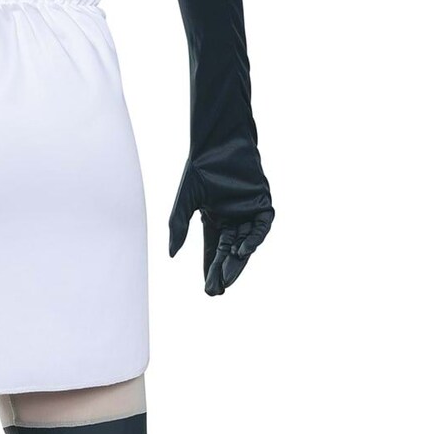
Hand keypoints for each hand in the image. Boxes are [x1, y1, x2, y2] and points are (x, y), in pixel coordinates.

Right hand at [168, 166, 273, 296]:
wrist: (217, 143)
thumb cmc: (199, 168)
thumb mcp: (185, 202)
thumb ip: (179, 227)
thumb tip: (171, 255)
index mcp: (215, 219)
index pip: (214, 251)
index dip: (210, 269)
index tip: (208, 288)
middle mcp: (233, 219)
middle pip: (230, 252)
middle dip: (224, 271)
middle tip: (218, 290)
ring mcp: (248, 211)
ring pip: (245, 243)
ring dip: (238, 260)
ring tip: (227, 276)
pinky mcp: (262, 202)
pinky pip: (261, 227)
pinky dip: (254, 239)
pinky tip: (242, 251)